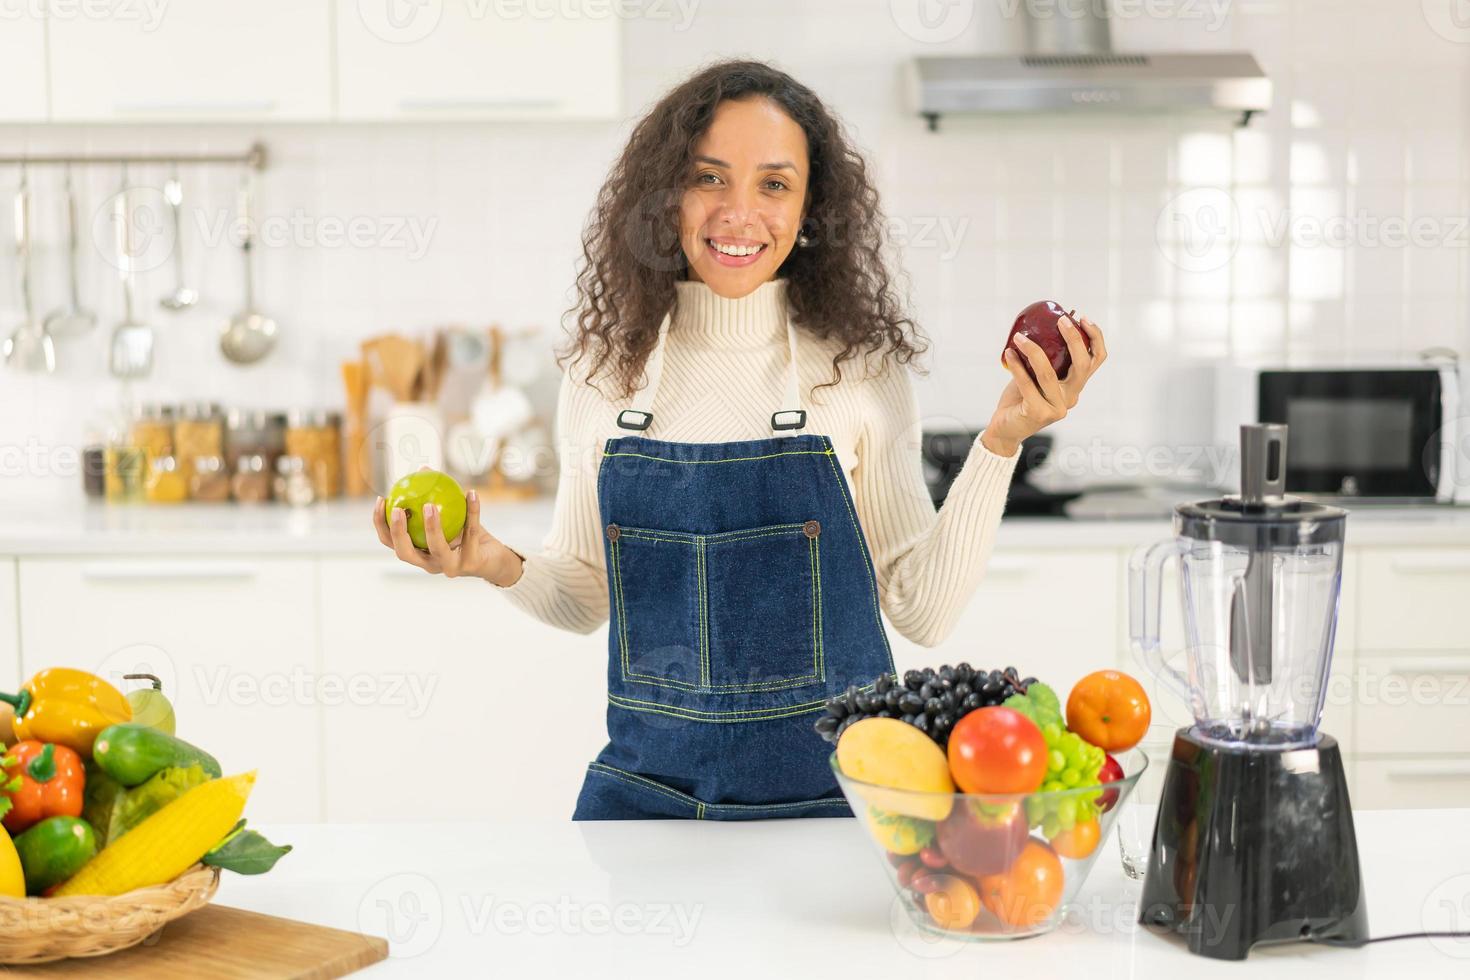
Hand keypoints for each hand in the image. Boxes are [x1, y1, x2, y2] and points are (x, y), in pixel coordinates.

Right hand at [371, 486, 524, 585]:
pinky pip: (471, 532)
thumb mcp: (448, 516)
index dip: (381, 523)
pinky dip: (472, 511)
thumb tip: (422, 469)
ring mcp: (450, 567)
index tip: (382, 499)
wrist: (494, 559)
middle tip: (398, 509)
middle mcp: (430, 564)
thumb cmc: (466, 535)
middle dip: (398, 532)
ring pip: (437, 548)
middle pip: (405, 553)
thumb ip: (433, 497)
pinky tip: (472, 493)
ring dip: (431, 526)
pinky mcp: (471, 563)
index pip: (391, 542)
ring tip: (429, 505)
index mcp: (419, 553)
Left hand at [981, 313, 1107, 457]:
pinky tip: (1008, 353)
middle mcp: (1070, 398)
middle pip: (1081, 365)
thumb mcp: (1036, 377)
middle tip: (1061, 321)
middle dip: (1074, 339)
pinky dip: (1016, 366)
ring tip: (1019, 337)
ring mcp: (1056, 408)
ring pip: (1049, 373)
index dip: (1095, 339)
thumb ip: (1043, 360)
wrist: (1005, 430)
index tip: (1083, 319)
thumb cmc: (1020, 400)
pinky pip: (1027, 383)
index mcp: (1074, 387)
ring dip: (1033, 350)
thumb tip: (1037, 328)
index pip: (1095, 361)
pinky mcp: (1038, 413)